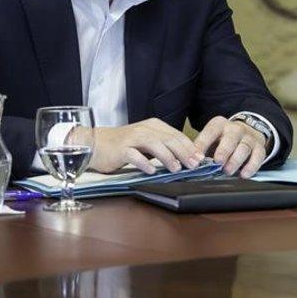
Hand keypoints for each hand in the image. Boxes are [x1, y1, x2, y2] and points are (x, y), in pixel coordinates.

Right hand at [69, 118, 203, 174]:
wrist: (95, 143)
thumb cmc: (123, 145)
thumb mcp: (146, 142)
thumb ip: (163, 146)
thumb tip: (185, 158)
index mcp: (154, 126)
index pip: (176, 135)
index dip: (190, 147)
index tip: (201, 159)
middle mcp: (144, 129)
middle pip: (169, 139)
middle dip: (184, 152)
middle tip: (194, 164)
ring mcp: (132, 138)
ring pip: (154, 145)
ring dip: (167, 157)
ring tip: (176, 168)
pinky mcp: (120, 149)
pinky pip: (134, 156)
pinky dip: (144, 163)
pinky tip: (151, 171)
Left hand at [193, 116, 267, 177]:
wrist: (248, 132)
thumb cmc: (223, 140)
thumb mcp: (211, 140)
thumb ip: (201, 149)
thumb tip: (189, 162)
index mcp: (219, 125)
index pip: (210, 131)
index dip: (203, 144)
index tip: (197, 158)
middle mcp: (235, 129)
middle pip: (231, 138)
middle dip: (224, 151)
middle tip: (218, 163)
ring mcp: (249, 137)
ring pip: (244, 147)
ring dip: (236, 160)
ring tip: (228, 171)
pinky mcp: (260, 147)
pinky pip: (258, 156)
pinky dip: (251, 166)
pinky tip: (244, 174)